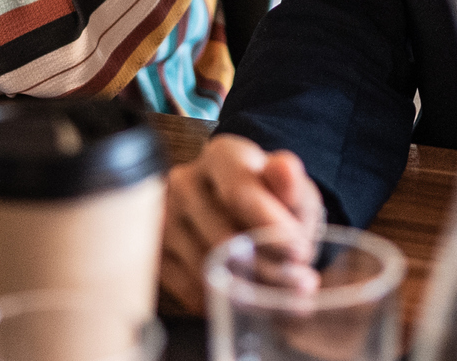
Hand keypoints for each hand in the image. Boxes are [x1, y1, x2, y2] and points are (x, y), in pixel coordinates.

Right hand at [160, 134, 324, 313]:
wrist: (245, 217)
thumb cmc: (273, 202)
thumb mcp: (294, 191)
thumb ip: (292, 184)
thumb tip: (285, 170)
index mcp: (221, 155)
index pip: (239, 191)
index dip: (272, 226)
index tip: (300, 252)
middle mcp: (184, 181)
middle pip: (221, 236)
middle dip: (267, 267)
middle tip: (299, 285)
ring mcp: (164, 217)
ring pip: (204, 267)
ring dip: (247, 290)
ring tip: (279, 297)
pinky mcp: (156, 251)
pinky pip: (188, 288)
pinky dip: (220, 302)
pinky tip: (244, 300)